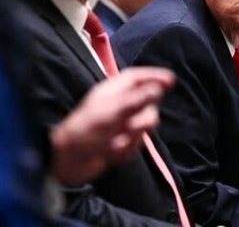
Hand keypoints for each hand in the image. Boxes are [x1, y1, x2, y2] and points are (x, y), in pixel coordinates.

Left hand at [50, 67, 174, 185]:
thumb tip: (157, 87)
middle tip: (131, 128)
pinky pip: (135, 145)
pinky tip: (111, 153)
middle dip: (143, 120)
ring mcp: (117, 125)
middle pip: (145, 104)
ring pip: (142, 127)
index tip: (171, 80)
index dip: (154, 76)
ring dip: (133, 138)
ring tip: (116, 144)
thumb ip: (136, 100)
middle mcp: (116, 106)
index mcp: (110, 92)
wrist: (67, 163)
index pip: (136, 78)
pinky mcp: (117, 143)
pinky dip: (125, 151)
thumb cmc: (84, 133)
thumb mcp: (112, 114)